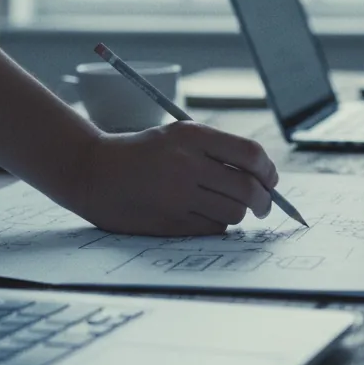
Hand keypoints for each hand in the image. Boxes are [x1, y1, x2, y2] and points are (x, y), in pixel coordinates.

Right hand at [73, 121, 277, 235]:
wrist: (93, 171)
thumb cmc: (142, 154)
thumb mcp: (178, 136)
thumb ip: (218, 150)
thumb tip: (264, 178)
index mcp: (192, 136)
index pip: (250, 154)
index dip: (268, 171)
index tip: (269, 179)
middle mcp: (187, 164)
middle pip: (248, 189)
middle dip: (264, 200)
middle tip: (263, 204)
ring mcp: (178, 195)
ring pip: (233, 212)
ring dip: (238, 213)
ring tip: (227, 207)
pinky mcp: (170, 221)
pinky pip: (213, 228)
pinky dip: (217, 224)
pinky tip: (203, 215)